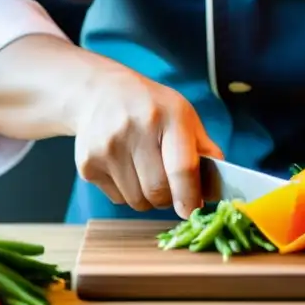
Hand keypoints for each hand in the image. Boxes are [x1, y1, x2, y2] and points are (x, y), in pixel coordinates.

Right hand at [72, 69, 222, 218]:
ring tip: (146, 171)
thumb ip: (204, 150)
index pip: (182, 168)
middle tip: (171, 187)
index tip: (192, 211)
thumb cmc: (152, 108)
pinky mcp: (87, 164)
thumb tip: (216, 189)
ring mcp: (107, 147)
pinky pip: (118, 199)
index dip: (190, 197)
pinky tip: (125, 167)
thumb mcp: (183, 116)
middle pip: (158, 191)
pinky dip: (127, 192)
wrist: (100, 93)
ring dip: (148, 198)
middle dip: (169, 198)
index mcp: (168, 115)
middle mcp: (134, 129)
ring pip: (137, 201)